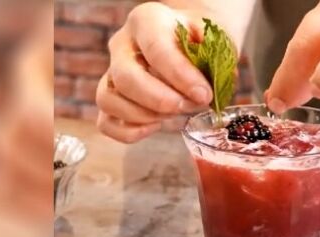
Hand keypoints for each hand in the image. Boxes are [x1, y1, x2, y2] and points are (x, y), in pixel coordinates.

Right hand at [96, 2, 210, 142]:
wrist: (187, 38)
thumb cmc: (200, 40)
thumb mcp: (213, 37)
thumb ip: (213, 57)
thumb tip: (204, 88)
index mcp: (147, 21)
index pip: (156, 49)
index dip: (181, 76)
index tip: (203, 94)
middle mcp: (122, 44)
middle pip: (126, 77)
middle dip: (160, 100)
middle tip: (189, 106)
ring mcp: (111, 71)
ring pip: (108, 100)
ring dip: (144, 116)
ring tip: (173, 113)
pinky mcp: (111, 97)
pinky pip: (105, 122)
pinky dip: (128, 132)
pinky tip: (154, 126)